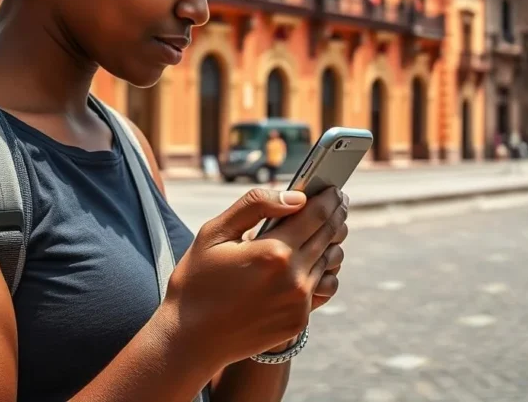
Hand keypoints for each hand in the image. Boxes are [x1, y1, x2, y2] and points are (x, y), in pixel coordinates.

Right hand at [159, 187, 347, 367]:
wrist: (191, 339)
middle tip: (337, 202)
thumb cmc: (197, 281)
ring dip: (331, 242)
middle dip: (335, 215)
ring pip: (330, 261)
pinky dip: (321, 270)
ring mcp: (299, 303)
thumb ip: (255, 206)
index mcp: (274, 252)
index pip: (317, 214)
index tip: (333, 188)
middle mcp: (293, 279)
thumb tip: (295, 197)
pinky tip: (311, 261)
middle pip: (329, 235)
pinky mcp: (298, 320)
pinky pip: (323, 287)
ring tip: (325, 230)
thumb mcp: (215, 233)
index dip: (328, 197)